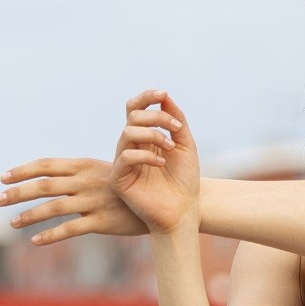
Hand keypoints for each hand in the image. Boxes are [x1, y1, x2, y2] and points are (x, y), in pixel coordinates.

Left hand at [0, 157, 147, 244]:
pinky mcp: (102, 221)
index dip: (22, 171)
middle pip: (44, 185)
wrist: (161, 200)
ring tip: (12, 223)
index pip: (46, 165)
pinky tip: (35, 241)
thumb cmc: (129, 185)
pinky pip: (71, 229)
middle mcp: (86, 182)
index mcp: (84, 165)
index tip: (2, 177)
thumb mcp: (105, 170)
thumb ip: (78, 172)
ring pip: (54, 208)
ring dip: (29, 215)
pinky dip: (51, 235)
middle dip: (17, 192)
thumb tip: (50, 175)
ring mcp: (93, 201)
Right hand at [110, 89, 200, 233]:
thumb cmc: (185, 181)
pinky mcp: (119, 179)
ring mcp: (123, 162)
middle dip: (157, 117)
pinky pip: (125, 157)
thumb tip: (165, 96)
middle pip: (132, 116)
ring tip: (172, 148)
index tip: (163, 94)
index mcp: (144, 138)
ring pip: (128, 133)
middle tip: (177, 128)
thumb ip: (176, 121)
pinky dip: (146, 155)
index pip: (135, 109)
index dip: (146, 98)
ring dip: (153, 134)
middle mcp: (131, 147)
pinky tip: (162, 163)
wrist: (183, 211)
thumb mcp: (185, 146)